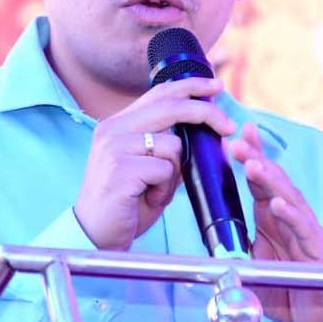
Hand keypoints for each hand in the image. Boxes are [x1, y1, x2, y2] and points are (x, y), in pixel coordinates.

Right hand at [74, 77, 236, 250]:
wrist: (94, 235)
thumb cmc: (125, 203)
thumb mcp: (148, 168)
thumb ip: (168, 147)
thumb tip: (208, 134)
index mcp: (117, 124)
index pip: (158, 94)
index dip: (189, 87)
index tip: (215, 86)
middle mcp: (112, 129)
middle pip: (170, 108)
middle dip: (205, 113)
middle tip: (228, 126)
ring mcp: (114, 147)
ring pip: (173, 145)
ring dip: (175, 172)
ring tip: (155, 191)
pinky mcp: (120, 169)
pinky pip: (164, 170)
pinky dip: (164, 189)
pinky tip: (146, 199)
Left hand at [227, 122, 322, 321]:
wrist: (317, 320)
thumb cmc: (285, 286)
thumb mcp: (250, 261)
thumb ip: (230, 245)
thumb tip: (203, 231)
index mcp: (271, 217)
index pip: (260, 180)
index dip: (249, 156)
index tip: (233, 135)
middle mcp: (290, 219)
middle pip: (273, 183)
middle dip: (255, 159)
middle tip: (236, 143)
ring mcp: (306, 233)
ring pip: (289, 200)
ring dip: (271, 181)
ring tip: (253, 165)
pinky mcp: (319, 254)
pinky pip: (304, 231)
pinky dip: (291, 217)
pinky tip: (278, 205)